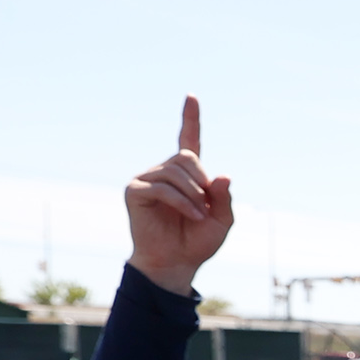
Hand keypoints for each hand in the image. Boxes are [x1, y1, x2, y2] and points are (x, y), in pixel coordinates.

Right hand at [122, 96, 234, 296]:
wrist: (176, 262)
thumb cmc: (198, 241)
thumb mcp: (222, 220)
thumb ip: (224, 198)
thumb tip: (223, 175)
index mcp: (186, 175)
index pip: (188, 140)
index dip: (190, 119)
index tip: (191, 96)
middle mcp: (164, 171)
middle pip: (187, 157)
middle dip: (203, 181)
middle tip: (206, 206)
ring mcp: (147, 178)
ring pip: (175, 171)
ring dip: (194, 195)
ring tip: (198, 215)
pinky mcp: (135, 191)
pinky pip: (162, 187)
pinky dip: (182, 202)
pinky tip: (192, 215)